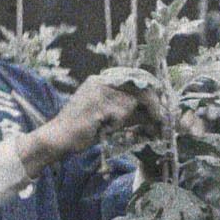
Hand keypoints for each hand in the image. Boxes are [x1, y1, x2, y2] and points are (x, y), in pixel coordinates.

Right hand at [27, 76, 156, 166]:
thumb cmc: (83, 130)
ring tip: (113, 128)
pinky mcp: (98, 103)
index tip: (160, 108)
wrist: (58, 138)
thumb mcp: (110, 117)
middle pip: (138, 88)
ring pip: (130, 103)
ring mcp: (99, 91)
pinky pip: (121, 114)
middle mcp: (101, 81)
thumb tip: (155, 115)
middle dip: (152, 105)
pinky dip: (117, 125)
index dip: (150, 94)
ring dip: (127, 120)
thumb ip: (130, 113)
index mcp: (102, 81)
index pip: (134, 81)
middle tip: (160, 120)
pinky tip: (103, 129)